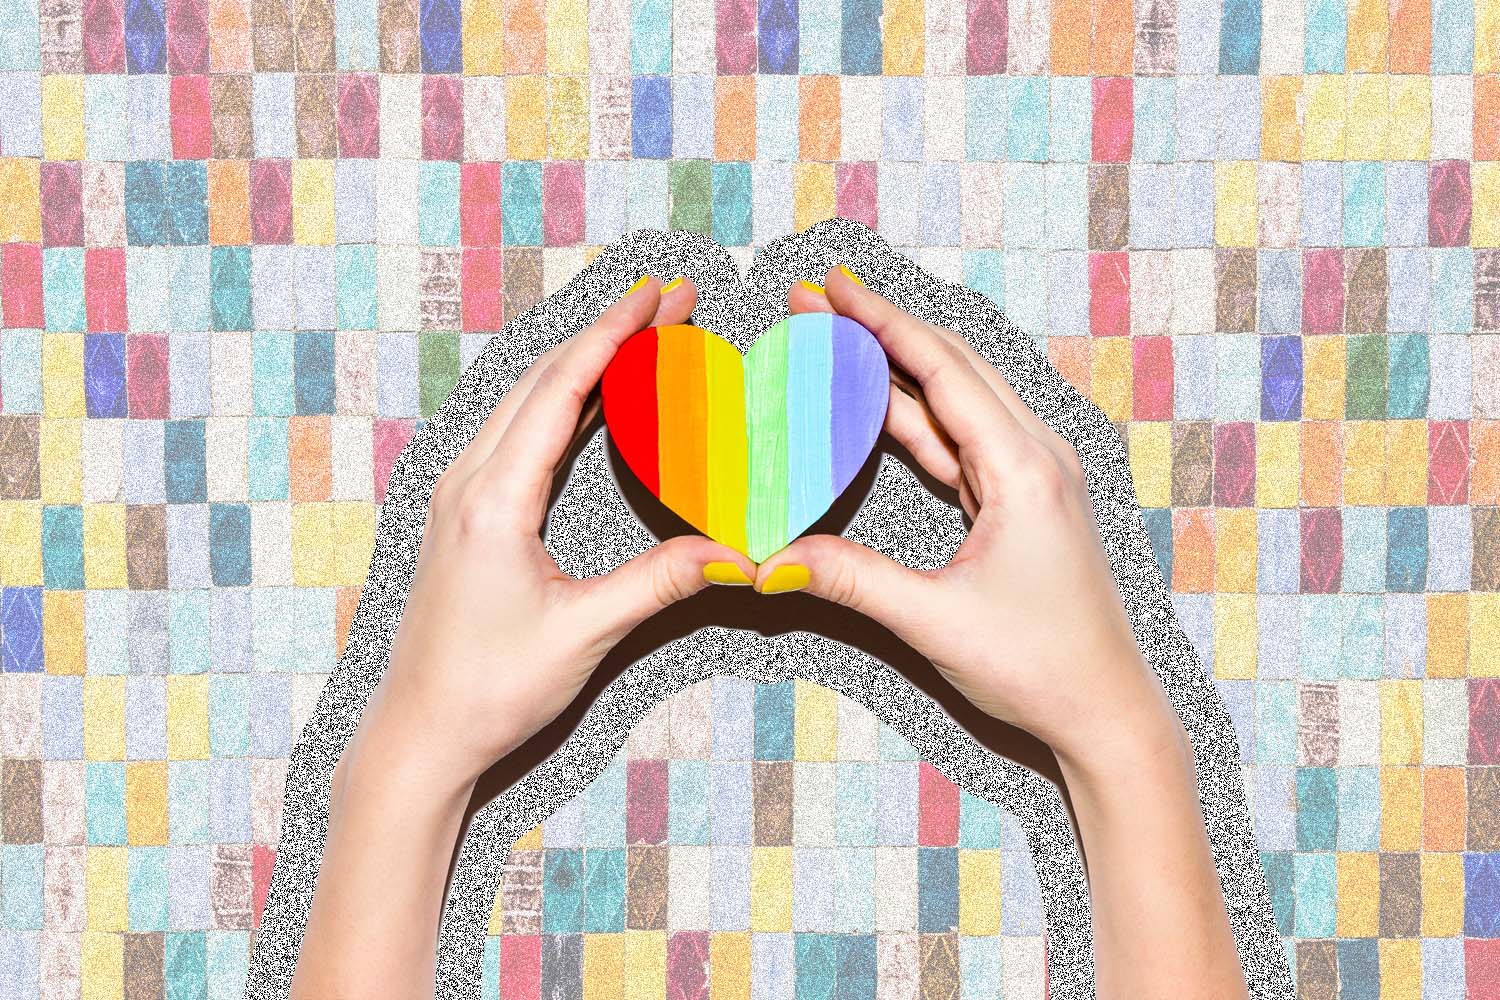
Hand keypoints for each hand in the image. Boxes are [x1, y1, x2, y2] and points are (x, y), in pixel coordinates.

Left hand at [359, 275, 759, 787]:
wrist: (420, 734)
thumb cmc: (489, 688)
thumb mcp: (585, 633)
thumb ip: (661, 583)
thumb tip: (741, 556)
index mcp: (493, 500)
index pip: (560, 389)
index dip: (615, 335)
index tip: (660, 296)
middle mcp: (467, 483)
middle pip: (542, 378)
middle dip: (609, 333)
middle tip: (671, 302)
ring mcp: (458, 496)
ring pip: (525, 400)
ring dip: (584, 362)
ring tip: (644, 336)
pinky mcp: (462, 515)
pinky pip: (515, 433)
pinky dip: (562, 401)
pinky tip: (594, 400)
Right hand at [773, 266, 1180, 768]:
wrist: (1106, 710)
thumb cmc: (1039, 665)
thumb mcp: (934, 620)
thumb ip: (850, 580)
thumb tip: (766, 563)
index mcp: (1024, 468)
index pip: (942, 368)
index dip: (881, 320)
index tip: (833, 285)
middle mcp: (1036, 456)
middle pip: (951, 365)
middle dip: (881, 329)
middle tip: (816, 303)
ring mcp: (1033, 476)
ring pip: (957, 399)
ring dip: (896, 368)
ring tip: (833, 344)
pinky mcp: (1023, 501)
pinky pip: (962, 439)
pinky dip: (916, 415)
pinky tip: (877, 405)